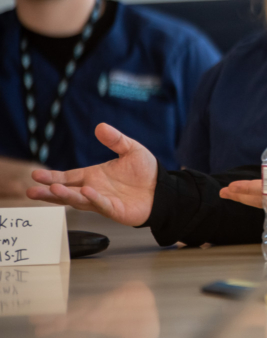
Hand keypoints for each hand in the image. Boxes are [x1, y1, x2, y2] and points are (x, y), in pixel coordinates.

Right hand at [26, 123, 157, 225]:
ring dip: (66, 196)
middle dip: (49, 192)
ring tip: (52, 190)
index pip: (68, 177)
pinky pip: (102, 205)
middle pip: (67, 192)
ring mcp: (103, 201)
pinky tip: (86, 192)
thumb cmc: (145, 172)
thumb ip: (115, 140)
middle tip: (32, 191)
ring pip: (80, 200)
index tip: (36, 176)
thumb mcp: (131, 149)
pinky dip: (94, 199)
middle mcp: (93, 189)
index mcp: (93, 176)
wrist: (163, 188)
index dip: (52, 177)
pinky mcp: (116, 210)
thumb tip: (100, 126)